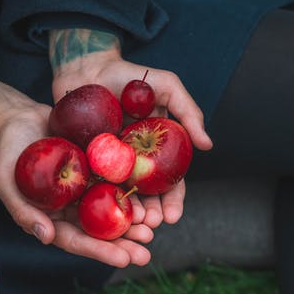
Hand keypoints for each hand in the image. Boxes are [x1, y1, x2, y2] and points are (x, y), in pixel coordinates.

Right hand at [0, 73, 152, 267]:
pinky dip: (133, 193)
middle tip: (146, 254)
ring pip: (112, 211)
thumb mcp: (4, 181)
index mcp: (50, 219)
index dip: (100, 251)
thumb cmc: (6, 151)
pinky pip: (117, 183)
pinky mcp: (97, 169)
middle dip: (123, 244)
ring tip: (152, 229)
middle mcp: (71, 209)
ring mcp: (85, 190)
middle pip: (99, 232)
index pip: (76, 241)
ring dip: (133, 222)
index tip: (123, 259)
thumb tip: (46, 238)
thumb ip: (22, 210)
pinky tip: (150, 199)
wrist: (18, 117)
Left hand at [50, 29, 212, 227]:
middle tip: (150, 225)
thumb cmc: (129, 75)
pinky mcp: (85, 163)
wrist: (87, 68)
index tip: (172, 216)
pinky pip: (93, 187)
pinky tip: (104, 214)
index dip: (173, 201)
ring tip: (131, 225)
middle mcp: (134, 163)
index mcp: (157, 151)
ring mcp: (109, 165)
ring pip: (121, 196)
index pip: (170, 182)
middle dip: (151, 214)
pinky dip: (100, 202)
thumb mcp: (165, 85)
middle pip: (146, 196)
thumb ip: (188, 111)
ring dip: (128, 214)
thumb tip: (207, 145)